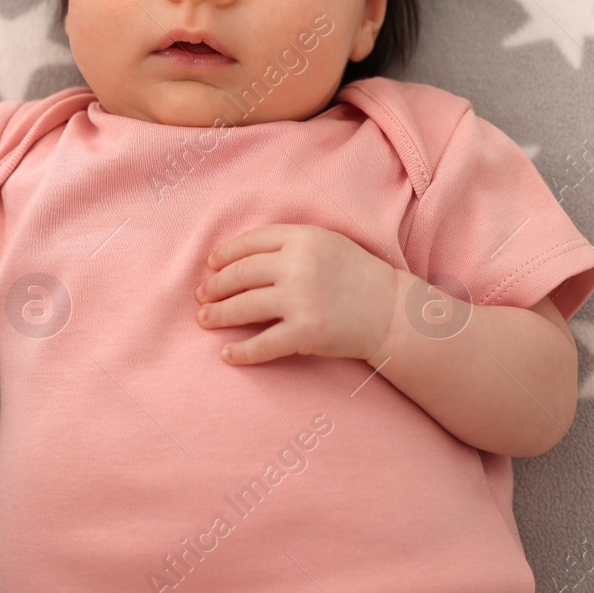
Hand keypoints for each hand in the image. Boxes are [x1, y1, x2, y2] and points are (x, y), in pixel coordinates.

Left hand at [195, 224, 398, 364]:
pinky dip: (241, 352)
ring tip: (205, 320)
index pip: (251, 242)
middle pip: (240, 274)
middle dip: (215, 286)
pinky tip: (227, 354)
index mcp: (303, 238)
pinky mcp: (305, 332)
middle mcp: (298, 265)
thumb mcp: (327, 244)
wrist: (391, 311)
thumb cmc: (357, 276)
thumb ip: (290, 244)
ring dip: (218, 315)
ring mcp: (301, 299)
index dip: (225, 254)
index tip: (211, 265)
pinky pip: (262, 344)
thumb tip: (240, 256)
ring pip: (244, 307)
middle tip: (202, 296)